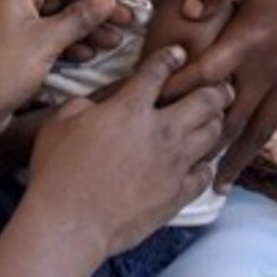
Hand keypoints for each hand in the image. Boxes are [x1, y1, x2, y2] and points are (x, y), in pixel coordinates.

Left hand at [0, 0, 130, 133]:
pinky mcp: (13, 43)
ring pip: (57, 18)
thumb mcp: (47, 42)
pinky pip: (46, 34)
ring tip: (115, 39)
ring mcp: (10, 20)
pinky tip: (90, 52)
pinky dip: (68, 42)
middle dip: (96, 9)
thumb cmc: (1, 72)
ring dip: (86, 28)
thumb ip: (80, 18)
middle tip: (129, 18)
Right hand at [28, 47, 228, 255]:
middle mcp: (161, 131)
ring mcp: (174, 164)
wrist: (71, 222)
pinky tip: (198, 161)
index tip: (178, 54)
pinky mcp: (178, 194)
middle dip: (216, 88)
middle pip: (206, 100)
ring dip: (216, 122)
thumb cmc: (58, 170)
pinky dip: (205, 164)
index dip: (170, 58)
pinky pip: (205, 173)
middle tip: (218, 86)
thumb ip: (83, 105)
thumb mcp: (59, 123)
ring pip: (214, 133)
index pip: (159, 72)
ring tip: (213, 119)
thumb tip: (95, 105)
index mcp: (130, 108)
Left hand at [165, 0, 276, 186]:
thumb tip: (188, 11)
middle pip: (230, 116)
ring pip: (264, 129)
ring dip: (240, 158)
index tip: (147, 112)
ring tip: (218, 186)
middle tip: (171, 169)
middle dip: (201, 143)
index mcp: (249, 39)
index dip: (175, 93)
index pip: (204, 75)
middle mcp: (271, 67)